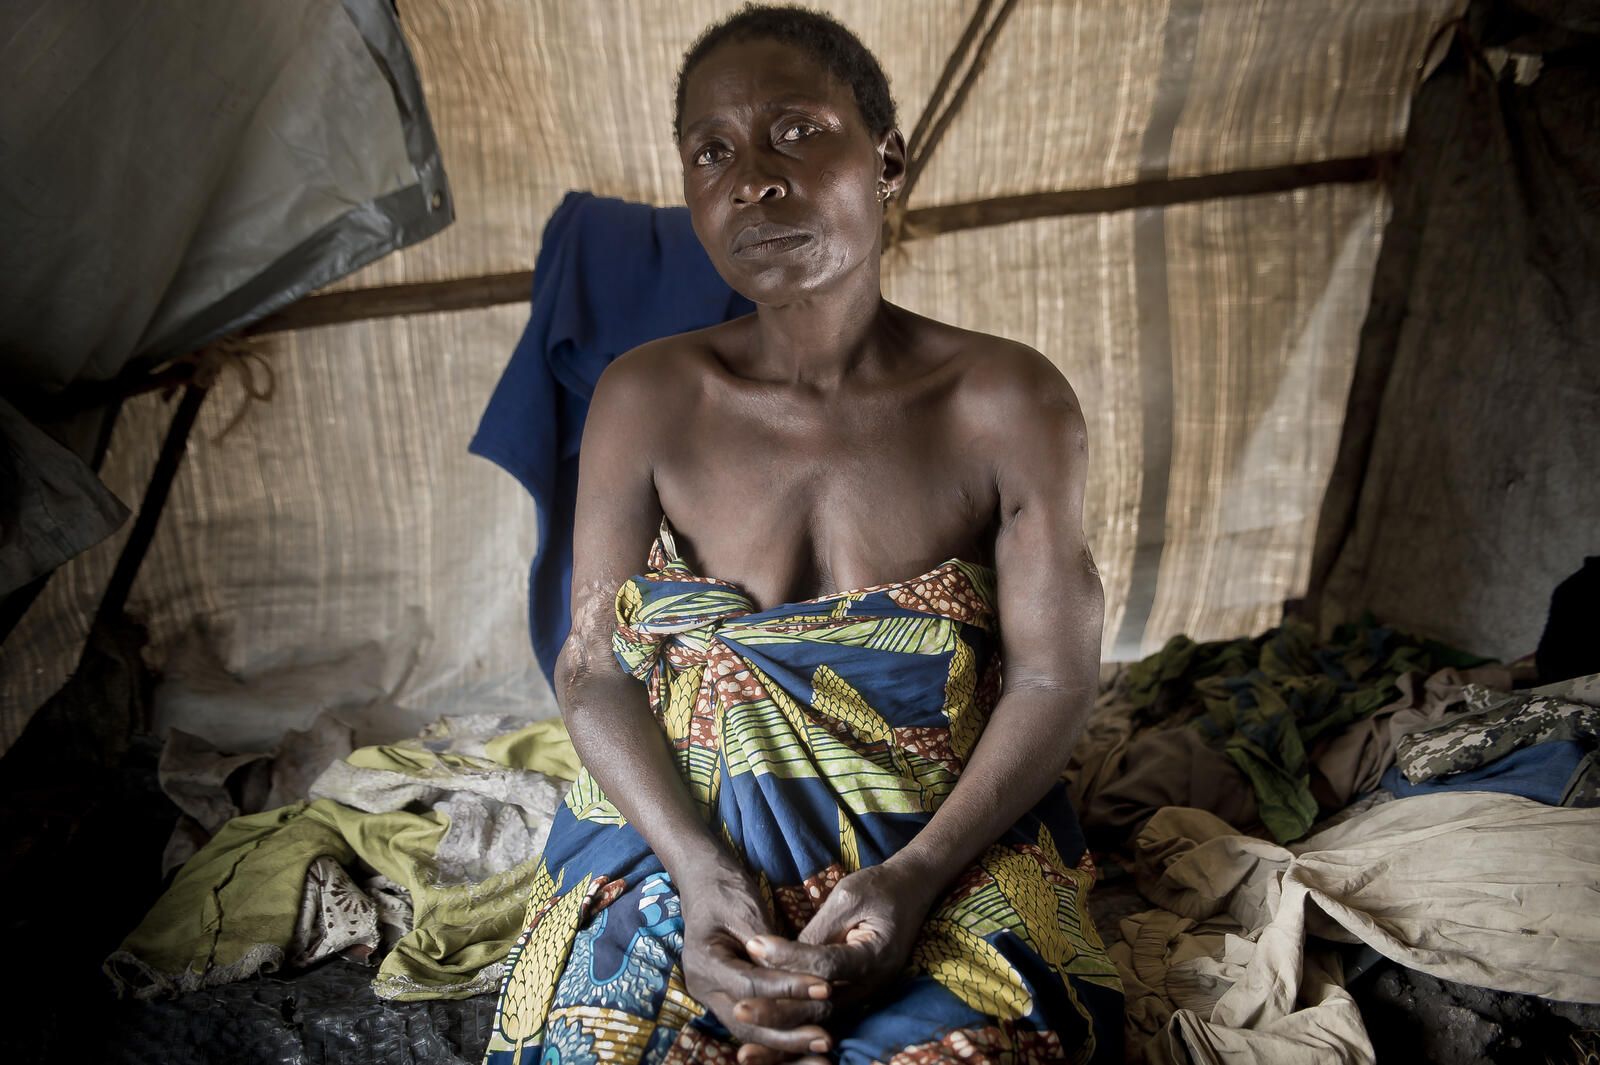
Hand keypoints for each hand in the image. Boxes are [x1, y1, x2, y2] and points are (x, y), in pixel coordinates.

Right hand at [677, 857, 834, 1062]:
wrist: (705, 883)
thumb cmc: (728, 890)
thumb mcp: (748, 912)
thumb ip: (769, 948)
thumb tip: (796, 977)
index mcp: (704, 962)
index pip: (750, 985)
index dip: (788, 989)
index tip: (825, 988)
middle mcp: (703, 988)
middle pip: (746, 1023)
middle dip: (788, 1034)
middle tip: (826, 1039)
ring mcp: (712, 997)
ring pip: (750, 1032)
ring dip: (786, 1044)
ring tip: (822, 1049)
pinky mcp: (728, 1000)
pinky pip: (754, 1027)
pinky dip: (779, 1038)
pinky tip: (806, 1048)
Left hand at [745, 860, 941, 1017]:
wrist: (911, 891)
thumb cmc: (879, 887)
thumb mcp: (848, 896)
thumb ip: (818, 929)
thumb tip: (779, 958)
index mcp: (875, 957)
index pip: (825, 965)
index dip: (788, 958)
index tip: (753, 946)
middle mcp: (873, 985)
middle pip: (821, 1007)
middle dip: (779, 1011)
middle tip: (741, 1009)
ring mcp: (866, 995)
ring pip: (820, 1019)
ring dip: (782, 1027)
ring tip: (746, 1032)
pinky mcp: (855, 995)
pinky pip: (822, 1014)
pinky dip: (795, 1024)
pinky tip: (765, 1032)